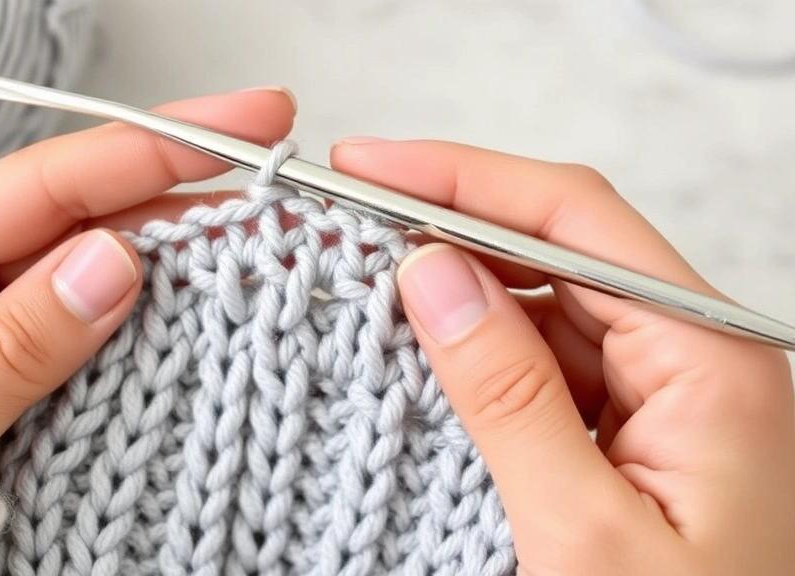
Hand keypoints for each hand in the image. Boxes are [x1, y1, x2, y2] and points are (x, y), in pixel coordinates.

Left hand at [0, 88, 296, 469]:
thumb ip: (11, 351)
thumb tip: (113, 264)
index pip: (37, 185)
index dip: (142, 149)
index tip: (232, 128)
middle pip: (81, 211)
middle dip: (180, 192)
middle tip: (275, 185)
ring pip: (100, 265)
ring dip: (182, 252)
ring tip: (264, 243)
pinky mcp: (22, 362)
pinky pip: (98, 323)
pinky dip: (157, 312)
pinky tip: (211, 299)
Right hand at [331, 138, 794, 574]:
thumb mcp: (582, 533)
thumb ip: (506, 395)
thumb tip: (431, 275)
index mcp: (711, 361)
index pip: (574, 221)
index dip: (463, 180)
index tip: (369, 168)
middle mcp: (691, 358)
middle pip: (554, 250)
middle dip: (447, 228)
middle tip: (345, 220)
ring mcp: (656, 396)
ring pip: (538, 306)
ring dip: (451, 294)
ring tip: (361, 289)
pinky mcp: (622, 433)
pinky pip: (538, 366)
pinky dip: (470, 355)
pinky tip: (413, 355)